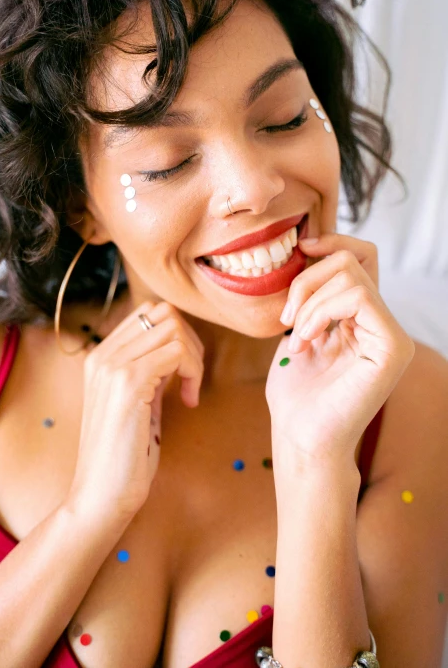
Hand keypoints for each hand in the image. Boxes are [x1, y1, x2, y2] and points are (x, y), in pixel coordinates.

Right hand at [65, 301, 203, 527]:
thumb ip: (151, 372)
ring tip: (190, 390)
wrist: (100, 496)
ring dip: (194, 356)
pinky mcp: (128, 383)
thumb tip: (178, 348)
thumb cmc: (123, 457)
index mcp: (100, 357)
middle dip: (190, 340)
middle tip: (192, 379)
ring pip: (172, 327)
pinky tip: (188, 401)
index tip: (183, 376)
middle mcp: (102, 354)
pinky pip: (177, 351)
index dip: (177, 337)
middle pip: (162, 312)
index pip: (148, 313)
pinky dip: (193, 371)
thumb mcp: (138, 402)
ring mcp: (112, 366)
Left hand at [266, 234, 414, 466]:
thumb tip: (311, 251)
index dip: (332, 242)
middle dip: (307, 279)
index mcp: (362, 319)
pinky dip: (321, 311)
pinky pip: (358, 296)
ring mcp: (391, 335)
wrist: (299, 437)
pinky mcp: (393, 346)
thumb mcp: (298, 332)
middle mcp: (382, 324)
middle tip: (286, 317)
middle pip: (352, 258)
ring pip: (351, 274)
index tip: (300, 249)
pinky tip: (309, 339)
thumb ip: (311, 296)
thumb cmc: (295, 394)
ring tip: (297, 335)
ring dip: (308, 300)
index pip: (361, 257)